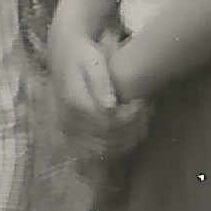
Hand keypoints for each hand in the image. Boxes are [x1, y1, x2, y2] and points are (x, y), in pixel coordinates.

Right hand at [53, 33, 149, 167]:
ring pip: (103, 151)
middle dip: (132, 131)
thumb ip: (101, 83)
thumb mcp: (93, 62)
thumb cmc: (82, 56)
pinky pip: (95, 154)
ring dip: (127, 141)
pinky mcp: (72, 136)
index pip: (108, 124)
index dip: (130, 119)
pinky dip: (115, 149)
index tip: (144, 105)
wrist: (63, 58)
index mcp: (76, 104)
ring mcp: (70, 131)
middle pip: (107, 141)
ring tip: (142, 123)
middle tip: (147, 115)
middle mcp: (70, 122)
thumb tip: (111, 106)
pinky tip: (129, 136)